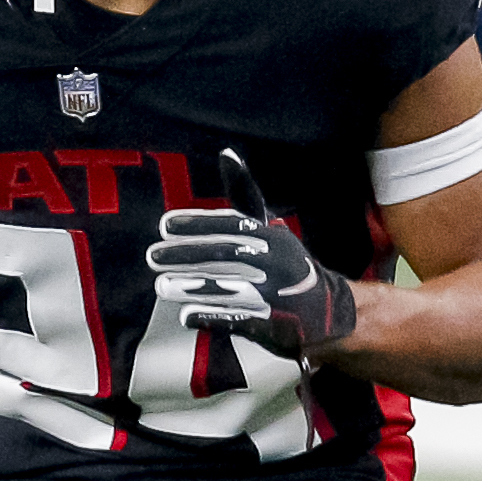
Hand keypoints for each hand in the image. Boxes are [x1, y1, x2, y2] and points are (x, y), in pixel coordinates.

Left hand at [146, 151, 355, 359]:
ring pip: (229, 288)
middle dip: (186, 255)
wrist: (328, 312)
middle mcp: (276, 263)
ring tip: (162, 284)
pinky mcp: (273, 326)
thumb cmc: (286, 264)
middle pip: (226, 255)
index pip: (232, 225)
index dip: (197, 224)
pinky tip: (187, 314)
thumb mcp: (269, 228)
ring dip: (192, 286)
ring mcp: (276, 296)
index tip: (165, 225)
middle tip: (153, 256)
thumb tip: (226, 154)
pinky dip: (212, 317)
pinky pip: (238, 320)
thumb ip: (244, 195)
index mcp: (273, 237)